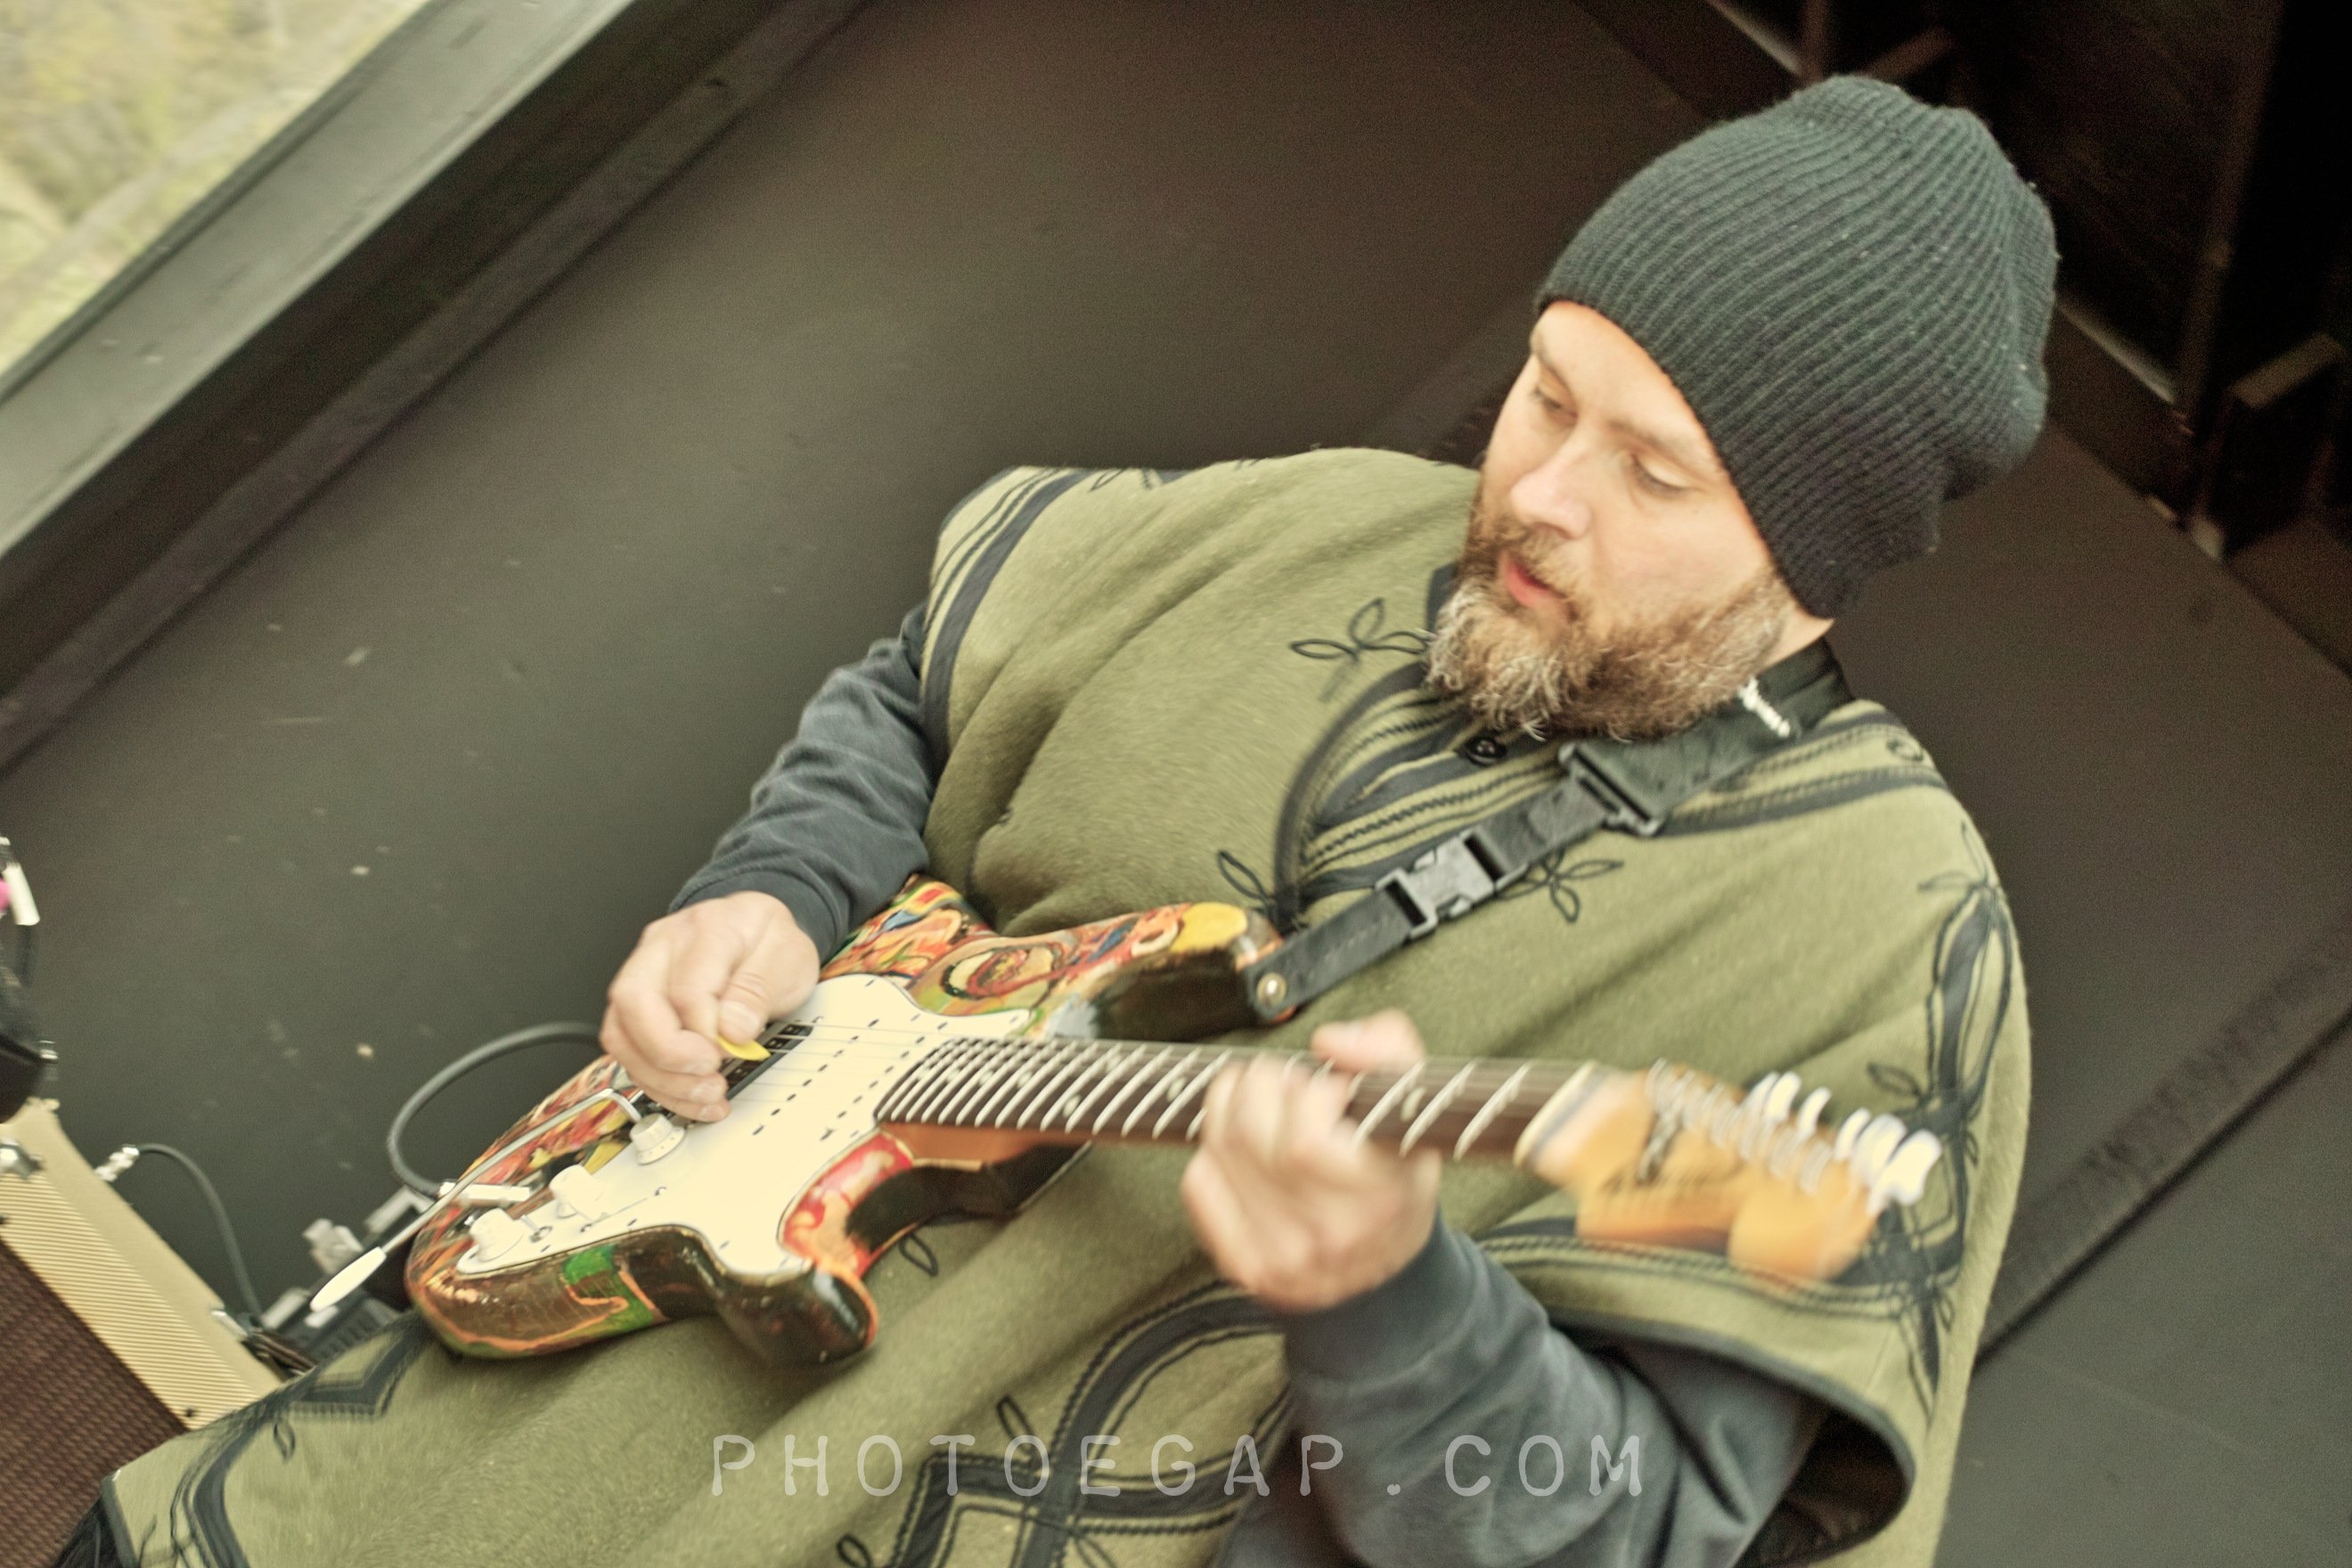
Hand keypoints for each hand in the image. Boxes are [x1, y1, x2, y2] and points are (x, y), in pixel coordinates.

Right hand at [600, 891, 818, 1120]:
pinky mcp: (636, 1005)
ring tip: (705, 1093)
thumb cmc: (769, 942)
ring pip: (621, 1032)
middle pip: (634, 1002)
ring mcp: (642, 973)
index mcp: (707, 928)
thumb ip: (758, 990)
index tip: (731, 1052)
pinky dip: (657, 1082)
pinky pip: (628, 1049)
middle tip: (709, 1076)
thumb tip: (731, 1031)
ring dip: (660, 1076)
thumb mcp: (787, 956)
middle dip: (668, 1054)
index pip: (687, 987)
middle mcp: (663, 946)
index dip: (705, 1032)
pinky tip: (690, 1095)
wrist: (758, 934)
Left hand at [1180, 1009, 1442, 1312]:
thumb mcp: (1415, 1107)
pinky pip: (1198, 1183)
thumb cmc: (1396, 1175)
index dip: (1312, 1093)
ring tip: (1262, 1100)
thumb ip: (1387, 1049)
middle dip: (1264, 1083)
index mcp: (1382, 1193)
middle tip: (1289, 1083)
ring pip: (1221, 1146)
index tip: (1332, 1090)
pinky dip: (1213, 1152)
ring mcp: (1282, 1254)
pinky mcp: (1245, 1264)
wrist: (1385, 1276)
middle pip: (1250, 1130)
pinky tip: (1244, 1150)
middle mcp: (1329, 1232)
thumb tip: (1328, 1041)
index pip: (1307, 1138)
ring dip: (1232, 1102)